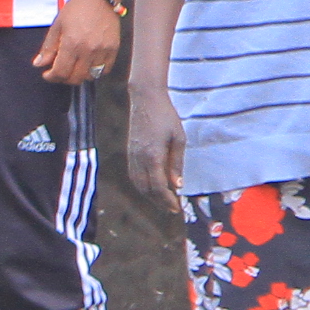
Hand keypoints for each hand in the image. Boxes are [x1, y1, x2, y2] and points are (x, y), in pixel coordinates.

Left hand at [32, 0, 125, 86]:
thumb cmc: (77, 8)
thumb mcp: (57, 25)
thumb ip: (48, 47)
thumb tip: (38, 64)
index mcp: (71, 43)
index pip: (61, 72)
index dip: (51, 77)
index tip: (47, 74)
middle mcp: (88, 50)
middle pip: (75, 78)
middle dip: (64, 78)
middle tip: (59, 71)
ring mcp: (103, 50)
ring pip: (90, 76)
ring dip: (79, 76)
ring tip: (73, 67)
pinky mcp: (114, 49)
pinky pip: (105, 70)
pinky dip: (95, 71)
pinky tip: (88, 64)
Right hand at [125, 86, 183, 203]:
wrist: (145, 100)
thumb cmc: (166, 117)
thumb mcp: (179, 139)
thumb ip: (176, 164)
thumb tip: (178, 186)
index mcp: (153, 156)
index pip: (159, 186)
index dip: (168, 200)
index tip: (178, 208)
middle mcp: (139, 159)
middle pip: (147, 189)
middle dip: (160, 202)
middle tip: (173, 209)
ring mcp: (132, 156)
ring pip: (138, 184)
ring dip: (150, 197)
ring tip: (163, 202)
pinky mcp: (130, 153)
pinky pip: (134, 176)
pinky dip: (143, 187)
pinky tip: (152, 189)